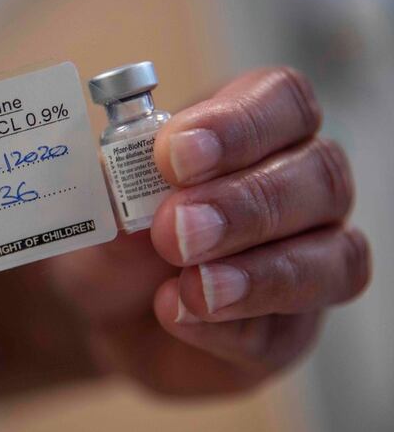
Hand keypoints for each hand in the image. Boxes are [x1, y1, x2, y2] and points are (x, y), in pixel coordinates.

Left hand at [52, 68, 370, 395]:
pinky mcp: (290, 332)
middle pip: (320, 174)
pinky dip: (233, 327)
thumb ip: (117, 197)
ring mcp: (308, 261)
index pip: (282, 100)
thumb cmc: (111, 238)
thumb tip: (134, 201)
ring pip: (335, 257)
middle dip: (245, 203)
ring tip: (192, 285)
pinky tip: (179, 316)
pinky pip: (288, 331)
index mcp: (249, 133)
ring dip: (259, 273)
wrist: (98, 314)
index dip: (239, 123)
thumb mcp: (98, 210)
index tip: (175, 154)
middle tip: (174, 229)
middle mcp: (297, 188)